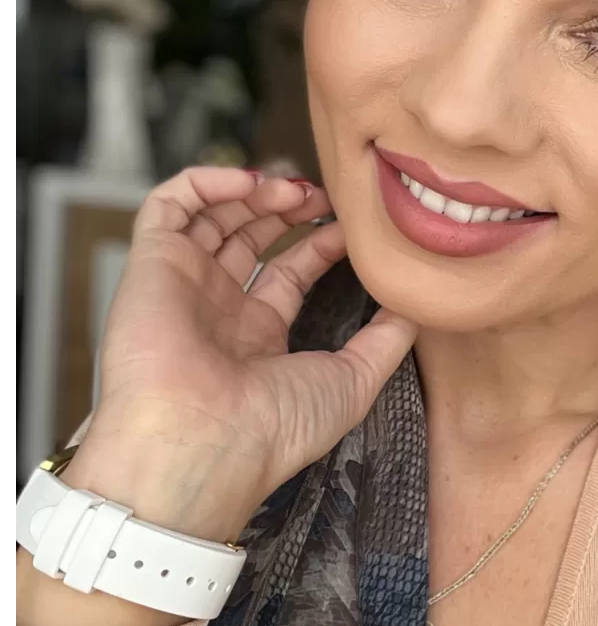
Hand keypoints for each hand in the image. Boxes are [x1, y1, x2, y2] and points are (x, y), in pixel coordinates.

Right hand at [62, 166, 416, 545]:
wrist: (203, 444)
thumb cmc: (274, 428)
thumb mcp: (353, 380)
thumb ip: (387, 339)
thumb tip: (419, 305)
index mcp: (257, 337)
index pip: (289, 271)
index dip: (321, 241)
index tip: (352, 224)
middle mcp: (217, 308)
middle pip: (250, 237)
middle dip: (287, 208)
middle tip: (322, 195)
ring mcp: (183, 284)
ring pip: (211, 215)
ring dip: (253, 191)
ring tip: (291, 189)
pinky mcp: (150, 264)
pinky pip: (167, 205)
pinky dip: (205, 181)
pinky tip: (250, 183)